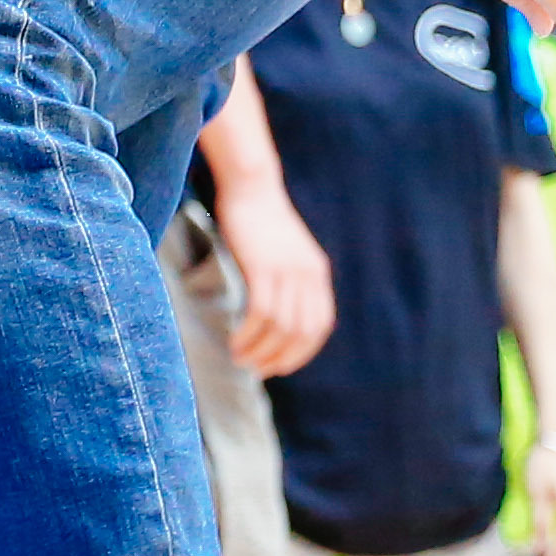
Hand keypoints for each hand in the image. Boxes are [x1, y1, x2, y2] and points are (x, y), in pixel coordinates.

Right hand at [214, 187, 335, 377]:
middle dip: (279, 358)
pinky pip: (261, 313)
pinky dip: (249, 334)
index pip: (319, 326)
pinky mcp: (263, 267)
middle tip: (256, 369)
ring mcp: (287, 271)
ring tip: (240, 358)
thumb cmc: (260, 219)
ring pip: (280, 328)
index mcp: (317, 274)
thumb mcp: (285, 252)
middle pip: (301, 333)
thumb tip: (275, 313)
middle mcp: (308, 276)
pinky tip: (236, 341)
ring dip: (260, 350)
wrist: (251, 186)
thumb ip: (288, 279)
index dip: (301, 353)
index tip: (278, 365)